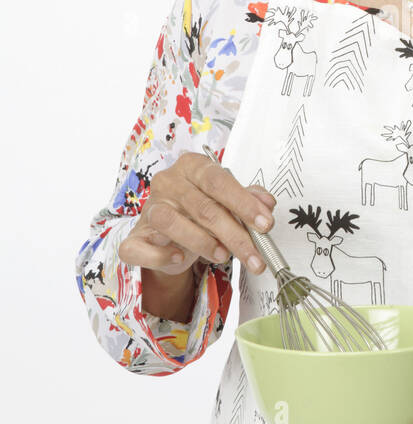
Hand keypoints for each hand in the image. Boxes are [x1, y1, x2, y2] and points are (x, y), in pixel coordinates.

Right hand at [117, 149, 275, 277]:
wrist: (165, 234)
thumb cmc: (197, 213)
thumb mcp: (225, 202)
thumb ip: (246, 199)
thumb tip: (267, 203)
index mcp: (191, 167)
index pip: (219, 181)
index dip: (244, 203)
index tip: (265, 224)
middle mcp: (168, 182)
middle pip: (204, 208)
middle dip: (236, 235)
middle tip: (256, 256)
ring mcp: (148, 209)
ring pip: (173, 223)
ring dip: (204, 243)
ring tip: (224, 256)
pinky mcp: (134, 238)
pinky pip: (143, 248)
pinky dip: (162, 255)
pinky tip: (180, 257)